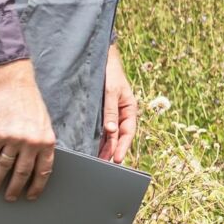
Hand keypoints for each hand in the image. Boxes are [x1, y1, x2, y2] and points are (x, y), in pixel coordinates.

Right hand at [0, 59, 56, 200]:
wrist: (14, 86)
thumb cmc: (30, 104)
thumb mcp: (44, 125)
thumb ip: (42, 144)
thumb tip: (38, 166)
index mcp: (46, 141)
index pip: (43, 171)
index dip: (37, 186)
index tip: (31, 196)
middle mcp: (31, 142)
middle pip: (23, 172)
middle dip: (16, 188)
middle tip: (10, 197)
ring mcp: (13, 138)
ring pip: (4, 166)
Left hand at [101, 44, 137, 163]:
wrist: (101, 59)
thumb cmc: (110, 73)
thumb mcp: (111, 92)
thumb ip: (111, 111)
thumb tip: (112, 130)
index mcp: (130, 109)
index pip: (128, 132)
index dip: (123, 146)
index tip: (117, 158)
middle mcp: (121, 113)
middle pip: (119, 136)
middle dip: (113, 150)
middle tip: (104, 164)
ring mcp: (111, 113)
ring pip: (110, 134)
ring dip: (105, 147)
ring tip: (98, 160)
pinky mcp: (102, 112)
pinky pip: (102, 128)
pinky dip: (99, 138)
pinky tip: (93, 146)